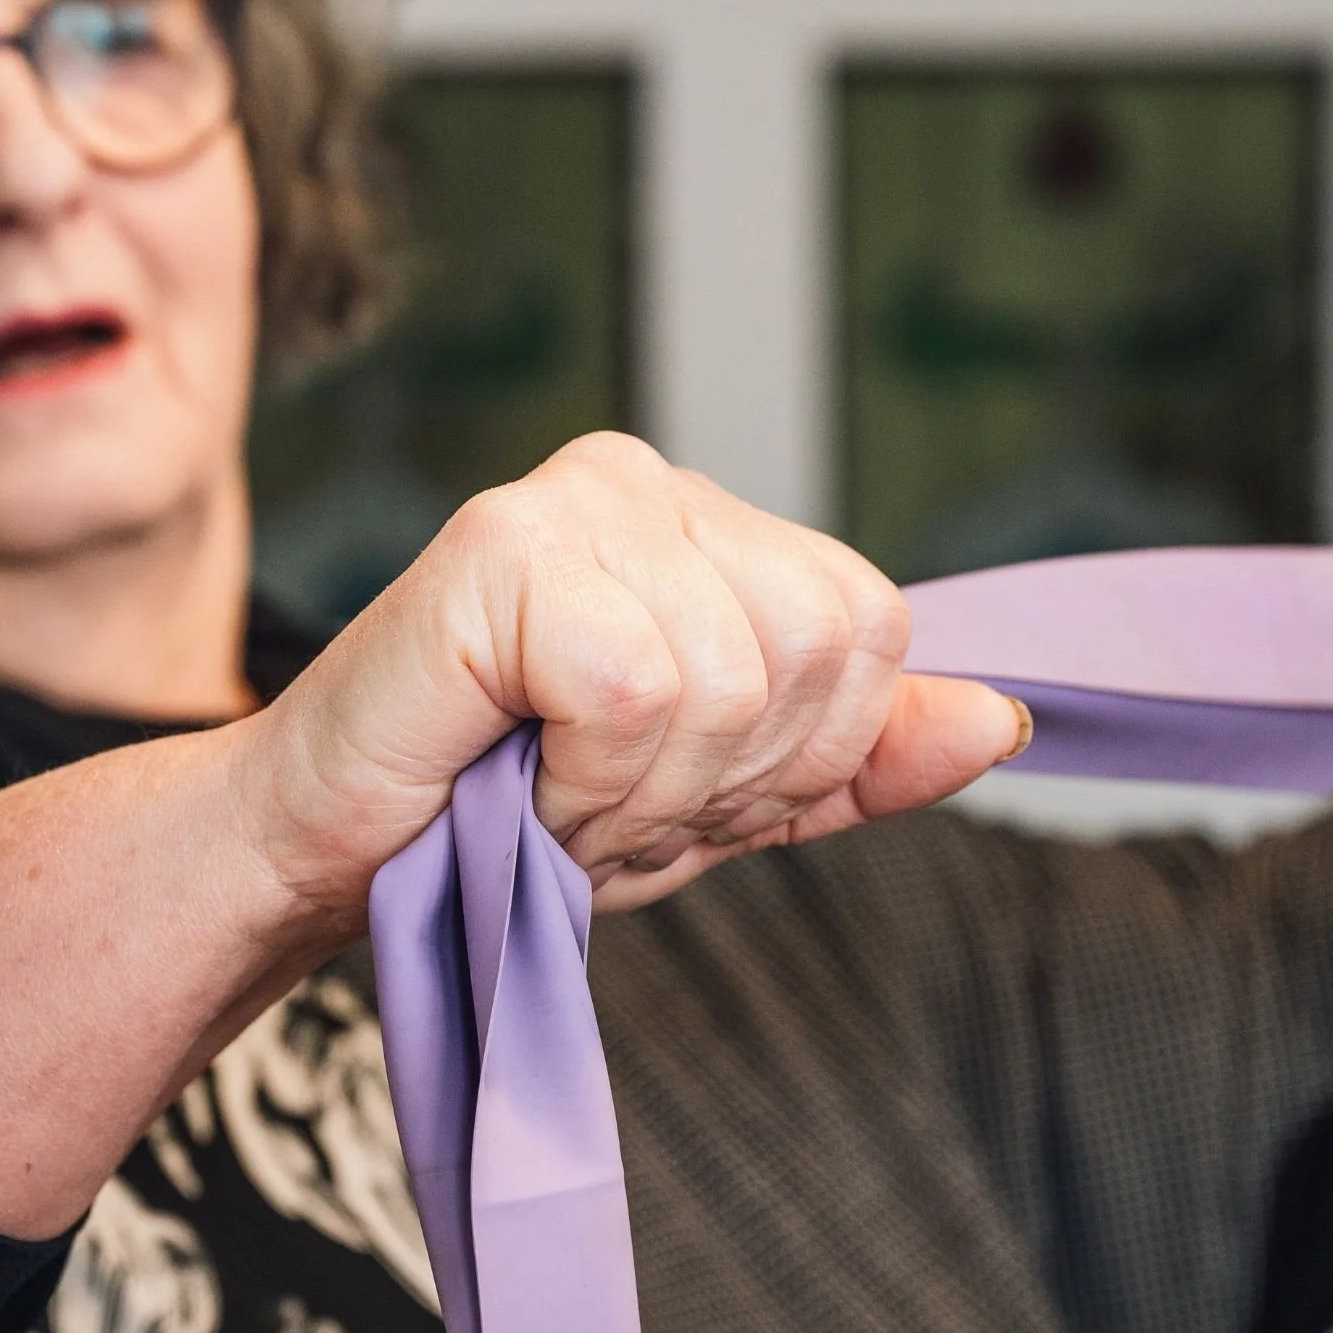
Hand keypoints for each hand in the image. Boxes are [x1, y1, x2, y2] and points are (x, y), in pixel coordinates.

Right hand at [249, 433, 1029, 921]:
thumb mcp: (720, 800)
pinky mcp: (502, 547)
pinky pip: (640, 688)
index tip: (679, 793)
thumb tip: (1003, 719)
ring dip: (645, 793)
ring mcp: (574, 502)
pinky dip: (586, 780)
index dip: (803, 751)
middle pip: (825, 643)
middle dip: (729, 779)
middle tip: (606, 797)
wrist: (330, 850)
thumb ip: (856, 759)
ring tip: (554, 791)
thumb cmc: (507, 816)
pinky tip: (514, 777)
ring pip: (736, 677)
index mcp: (707, 524)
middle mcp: (647, 483)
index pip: (870, 623)